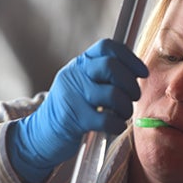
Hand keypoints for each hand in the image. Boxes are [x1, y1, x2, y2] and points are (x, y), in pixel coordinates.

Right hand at [8, 39, 147, 182]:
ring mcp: (73, 96)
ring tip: (123, 114)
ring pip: (112, 94)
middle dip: (130, 84)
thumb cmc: (70, 110)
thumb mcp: (81, 85)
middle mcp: (74, 75)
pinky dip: (118, 125)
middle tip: (133, 97)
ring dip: (126, 107)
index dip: (129, 58)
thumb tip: (136, 73)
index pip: (107, 47)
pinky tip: (115, 127)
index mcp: (79, 64)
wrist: (40, 135)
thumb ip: (103, 76)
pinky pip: (107, 119)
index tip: (142, 73)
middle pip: (111, 67)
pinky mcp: (74, 119)